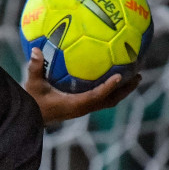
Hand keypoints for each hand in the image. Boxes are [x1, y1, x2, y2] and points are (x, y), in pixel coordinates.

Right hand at [24, 47, 141, 124]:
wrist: (30, 119)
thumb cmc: (32, 102)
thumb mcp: (32, 85)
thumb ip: (35, 68)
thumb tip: (35, 50)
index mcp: (75, 105)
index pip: (96, 96)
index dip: (109, 87)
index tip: (121, 76)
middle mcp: (83, 108)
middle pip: (110, 100)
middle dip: (125, 89)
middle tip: (138, 75)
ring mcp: (84, 108)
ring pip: (109, 100)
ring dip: (123, 90)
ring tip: (135, 75)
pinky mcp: (82, 106)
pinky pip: (102, 97)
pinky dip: (111, 88)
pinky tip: (115, 75)